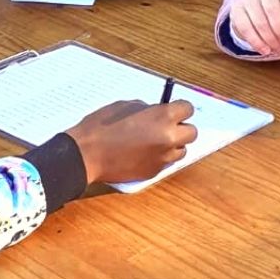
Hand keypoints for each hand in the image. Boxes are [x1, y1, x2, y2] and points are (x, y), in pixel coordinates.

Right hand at [65, 100, 197, 184]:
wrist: (87, 154)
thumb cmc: (102, 126)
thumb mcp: (126, 106)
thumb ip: (147, 109)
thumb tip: (157, 112)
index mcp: (163, 117)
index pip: (188, 109)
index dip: (180, 108)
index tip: (173, 110)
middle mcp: (169, 138)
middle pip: (192, 132)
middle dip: (181, 128)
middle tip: (167, 126)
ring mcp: (163, 157)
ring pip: (181, 150)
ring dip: (173, 144)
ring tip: (154, 141)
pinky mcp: (154, 172)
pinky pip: (166, 162)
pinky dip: (159, 157)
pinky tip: (143, 152)